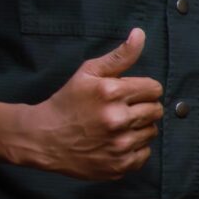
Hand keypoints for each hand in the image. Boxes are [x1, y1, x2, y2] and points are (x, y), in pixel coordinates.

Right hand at [16, 29, 163, 179]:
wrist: (42, 138)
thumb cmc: (67, 102)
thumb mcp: (88, 73)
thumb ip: (119, 55)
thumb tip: (140, 34)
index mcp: (112, 93)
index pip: (154, 88)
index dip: (143, 89)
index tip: (129, 93)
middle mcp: (117, 119)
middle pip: (156, 110)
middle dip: (143, 107)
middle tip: (122, 110)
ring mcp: (119, 145)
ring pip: (152, 131)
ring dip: (139, 128)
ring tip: (117, 126)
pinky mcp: (119, 165)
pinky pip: (145, 153)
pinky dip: (134, 148)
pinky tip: (115, 142)